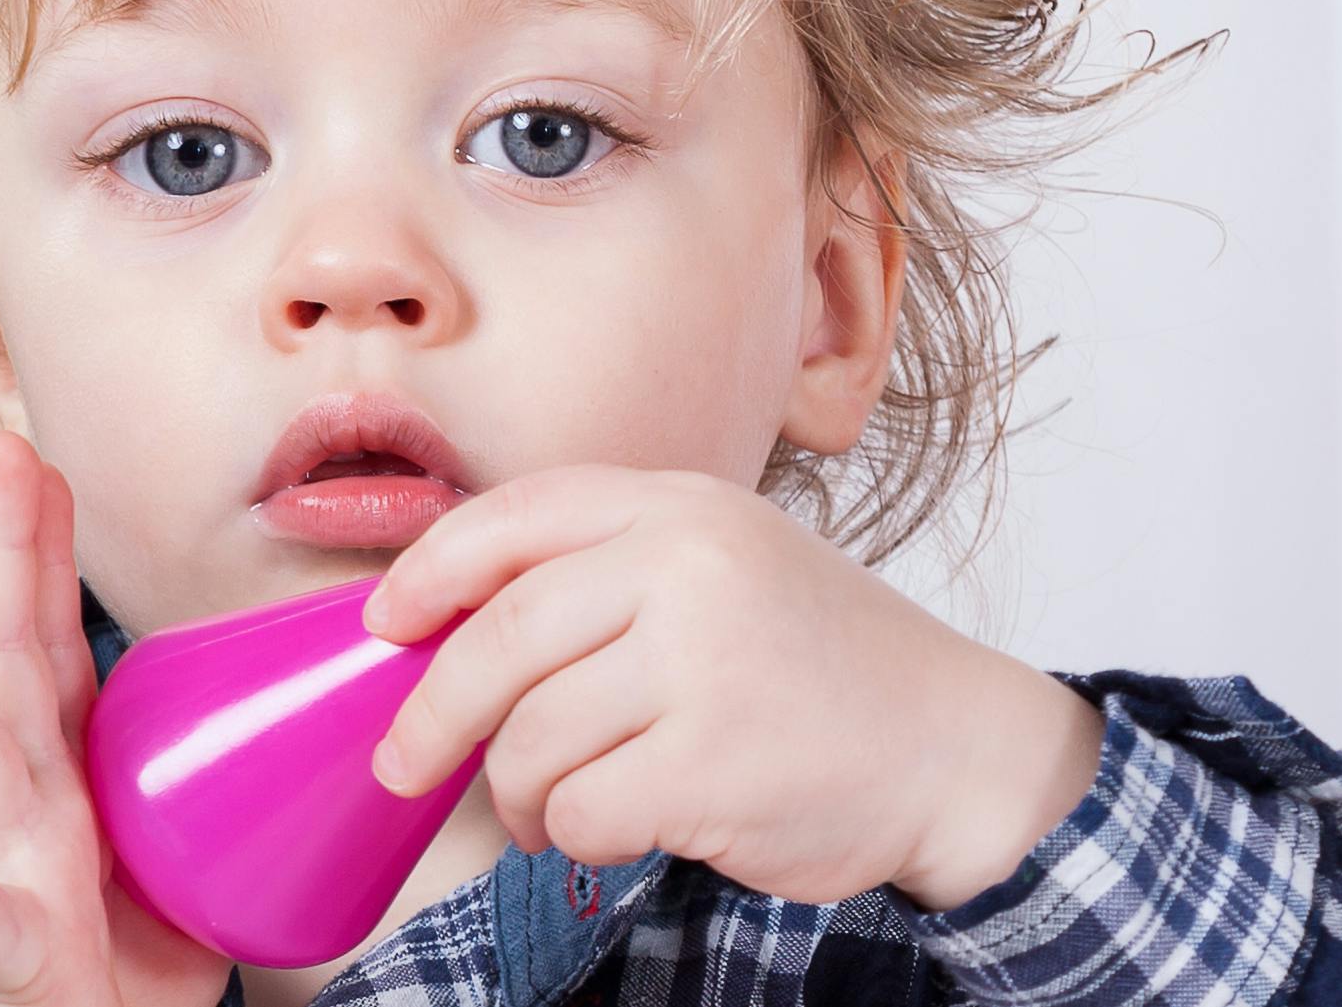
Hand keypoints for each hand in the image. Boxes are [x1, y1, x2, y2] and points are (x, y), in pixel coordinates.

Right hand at [0, 432, 232, 1006]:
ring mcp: (3, 878)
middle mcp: (12, 806)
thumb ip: (208, 775)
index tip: (35, 454)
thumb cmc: (110, 965)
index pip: (36, 642)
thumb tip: (333, 691)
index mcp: (49, 772)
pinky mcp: (18, 969)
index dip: (34, 548)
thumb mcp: (166, 849)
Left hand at [364, 467, 1105, 908]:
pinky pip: (579, 807)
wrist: (956, 746)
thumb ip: (604, 570)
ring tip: (541, 809)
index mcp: (678, 507)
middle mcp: (685, 569)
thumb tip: (444, 622)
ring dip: (513, 792)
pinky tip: (600, 830)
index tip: (384, 626)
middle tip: (405, 761)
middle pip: (496, 639)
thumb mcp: (722, 562)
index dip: (426, 574)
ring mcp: (701, 664)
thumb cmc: (819, 664)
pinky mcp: (712, 765)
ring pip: (528, 736)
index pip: (509, 521)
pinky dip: (570, 834)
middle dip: (430, 712)